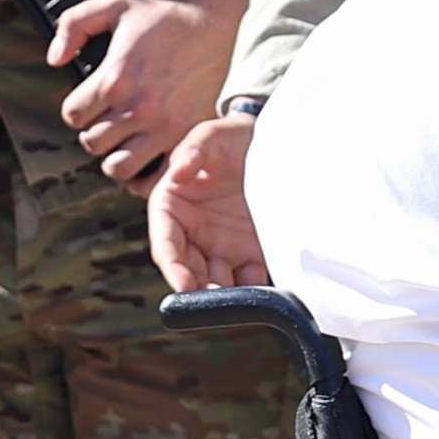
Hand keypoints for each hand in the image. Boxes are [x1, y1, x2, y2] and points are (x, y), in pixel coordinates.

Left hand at [54, 0, 247, 188]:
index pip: (73, 115)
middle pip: (92, 143)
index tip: (89, 103)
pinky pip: (156, 177)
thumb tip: (55, 59)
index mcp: (115, 78)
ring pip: (118, 166)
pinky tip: (145, 158)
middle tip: (107, 121)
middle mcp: (138, 107)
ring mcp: (164, 127)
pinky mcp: (188, 137)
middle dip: (95, 131)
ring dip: (116, 155)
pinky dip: (145, 176)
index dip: (76, 108)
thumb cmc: (167, 16)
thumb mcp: (115, 4)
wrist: (221, 25)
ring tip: (124, 140)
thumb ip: (73, 23)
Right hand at [150, 107, 265, 290]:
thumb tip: (180, 170)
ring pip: (217, 281)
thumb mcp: (211, 134)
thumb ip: (193, 150)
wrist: (273, 142)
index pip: (165, 244)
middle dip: (198, 290)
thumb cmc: (233, 137)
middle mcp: (193, 232)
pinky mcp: (250, 251)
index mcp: (171, 206)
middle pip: (189, 270)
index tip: (184, 286)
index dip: (173, 268)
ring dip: (223, 296)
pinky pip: (249, 278)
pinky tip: (263, 297)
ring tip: (237, 303)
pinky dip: (254, 292)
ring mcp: (221, 245)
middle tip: (213, 303)